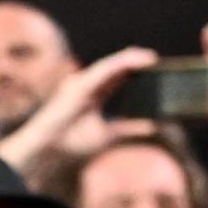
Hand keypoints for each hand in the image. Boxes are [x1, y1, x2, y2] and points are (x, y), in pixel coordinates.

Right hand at [0, 45, 156, 178]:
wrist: (49, 149)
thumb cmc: (71, 143)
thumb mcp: (107, 135)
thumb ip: (128, 128)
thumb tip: (152, 127)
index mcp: (93, 94)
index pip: (117, 77)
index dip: (135, 72)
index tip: (156, 70)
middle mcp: (87, 84)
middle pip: (116, 67)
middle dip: (137, 63)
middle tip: (158, 62)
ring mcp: (83, 81)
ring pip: (113, 63)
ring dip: (133, 59)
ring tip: (152, 58)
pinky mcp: (82, 83)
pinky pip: (107, 68)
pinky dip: (124, 62)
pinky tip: (140, 60)